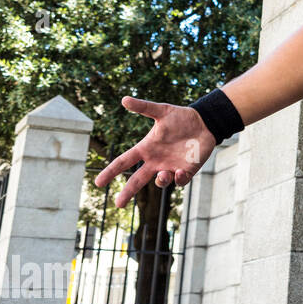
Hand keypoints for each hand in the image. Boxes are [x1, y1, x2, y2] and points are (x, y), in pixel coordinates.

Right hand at [93, 96, 217, 207]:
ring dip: (160, 181)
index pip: (124, 162)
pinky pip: (180, 181)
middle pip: (138, 180)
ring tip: (163, 175)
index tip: (98, 182)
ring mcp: (171, 167)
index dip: (111, 172)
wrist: (204, 122)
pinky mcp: (187, 170)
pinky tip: (180, 172)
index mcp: (146, 148)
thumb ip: (144, 107)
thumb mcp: (161, 111)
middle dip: (127, 192)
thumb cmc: (181, 117)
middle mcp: (156, 161)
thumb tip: (124, 99)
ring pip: (160, 181)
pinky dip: (178, 179)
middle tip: (118, 204)